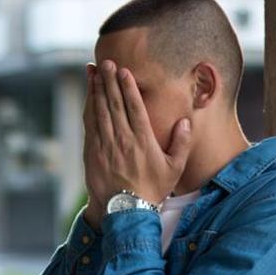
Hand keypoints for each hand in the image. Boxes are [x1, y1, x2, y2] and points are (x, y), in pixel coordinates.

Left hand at [84, 60, 192, 223]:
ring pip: (99, 111)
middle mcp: (123, 140)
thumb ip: (182, 143)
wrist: (126, 212)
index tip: (124, 70)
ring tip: (95, 72)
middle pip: (114, 104)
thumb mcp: (174, 169)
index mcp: (143, 140)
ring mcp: (105, 145)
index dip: (128, 87)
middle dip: (110, 81)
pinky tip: (89, 96)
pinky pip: (90, 125)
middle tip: (106, 62)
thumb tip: (186, 121)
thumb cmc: (153, 190)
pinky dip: (89, 108)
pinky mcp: (92, 152)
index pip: (134, 107)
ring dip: (97, 90)